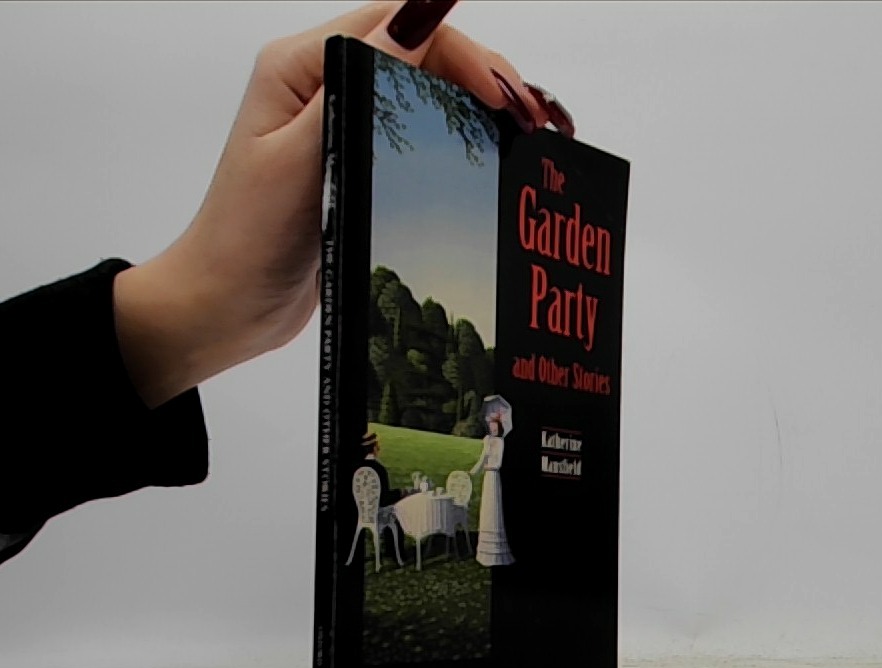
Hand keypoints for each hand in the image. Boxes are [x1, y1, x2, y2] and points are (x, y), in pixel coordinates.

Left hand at [114, 1, 574, 407]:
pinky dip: (459, 142)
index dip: (464, 51)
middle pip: (423, 54)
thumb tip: (417, 21)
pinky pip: (418, 136)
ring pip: (427, 93)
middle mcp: (323, 85)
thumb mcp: (297, 161)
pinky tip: (494, 162)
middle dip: (485, 80)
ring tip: (530, 139)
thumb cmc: (245, 239)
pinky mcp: (357, 165)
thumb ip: (349, 90)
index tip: (506, 97)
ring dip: (480, 109)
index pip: (400, 26)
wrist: (227, 305)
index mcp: (301, 67)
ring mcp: (342, 125)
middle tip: (535, 123)